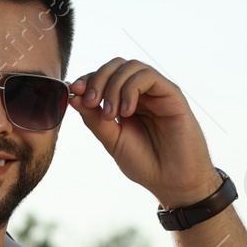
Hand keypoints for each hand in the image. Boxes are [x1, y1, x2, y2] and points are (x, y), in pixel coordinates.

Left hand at [69, 58, 220, 206]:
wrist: (172, 181)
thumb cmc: (145, 163)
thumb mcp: (111, 139)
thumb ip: (94, 119)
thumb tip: (73, 97)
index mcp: (125, 102)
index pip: (104, 77)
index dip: (87, 80)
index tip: (74, 91)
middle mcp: (141, 93)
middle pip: (116, 65)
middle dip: (98, 79)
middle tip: (91, 102)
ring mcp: (156, 92)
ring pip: (131, 67)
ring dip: (113, 86)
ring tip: (111, 114)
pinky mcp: (172, 94)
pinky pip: (149, 77)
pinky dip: (131, 89)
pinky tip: (127, 112)